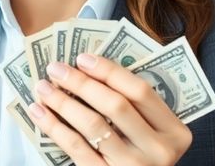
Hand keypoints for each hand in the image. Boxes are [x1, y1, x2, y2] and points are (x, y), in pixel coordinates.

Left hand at [27, 53, 191, 165]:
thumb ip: (135, 110)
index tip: (83, 58)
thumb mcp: (152, 135)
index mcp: (175, 132)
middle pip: (116, 105)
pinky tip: (40, 112)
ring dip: (63, 102)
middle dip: (82, 83)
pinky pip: (76, 147)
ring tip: (43, 88)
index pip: (141, 91)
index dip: (110, 71)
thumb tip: (89, 71)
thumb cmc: (142, 158)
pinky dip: (54, 127)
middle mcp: (159, 151)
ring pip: (93, 125)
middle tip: (56, 68)